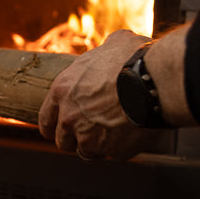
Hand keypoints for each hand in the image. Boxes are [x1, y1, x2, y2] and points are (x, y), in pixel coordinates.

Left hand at [38, 30, 155, 160]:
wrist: (154, 81)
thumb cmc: (133, 59)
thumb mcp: (114, 43)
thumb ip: (104, 51)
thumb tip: (111, 46)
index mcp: (63, 91)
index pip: (46, 120)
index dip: (53, 126)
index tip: (59, 129)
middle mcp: (70, 118)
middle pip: (63, 142)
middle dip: (75, 139)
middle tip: (90, 131)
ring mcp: (90, 138)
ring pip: (87, 153)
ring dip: (97, 146)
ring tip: (113, 134)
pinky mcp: (113, 151)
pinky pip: (114, 154)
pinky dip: (121, 148)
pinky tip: (132, 135)